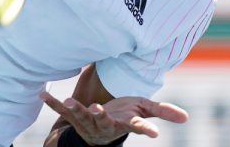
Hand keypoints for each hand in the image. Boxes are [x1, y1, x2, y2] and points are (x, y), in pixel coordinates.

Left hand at [40, 91, 187, 144]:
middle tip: (96, 109)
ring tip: (68, 101)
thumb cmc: (124, 116)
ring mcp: (88, 123)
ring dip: (74, 109)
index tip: (155, 134)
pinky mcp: (74, 119)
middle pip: (103, 121)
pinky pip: (61, 112)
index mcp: (124, 123)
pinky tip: (42, 94)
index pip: (137, 127)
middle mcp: (106, 125)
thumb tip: (187, 117)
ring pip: (81, 117)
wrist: (101, 133)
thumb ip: (164, 112)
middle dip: (99, 115)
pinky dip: (52, 103)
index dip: (146, 130)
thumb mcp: (144, 112)